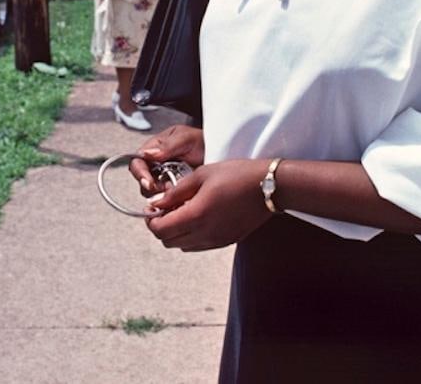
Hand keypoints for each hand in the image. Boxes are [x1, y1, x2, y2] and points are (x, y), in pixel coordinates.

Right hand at [129, 124, 204, 193]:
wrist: (221, 153)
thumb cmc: (203, 141)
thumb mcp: (187, 138)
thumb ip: (168, 145)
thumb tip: (146, 154)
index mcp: (155, 148)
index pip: (137, 162)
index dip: (140, 174)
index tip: (149, 182)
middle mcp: (157, 164)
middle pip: (142, 180)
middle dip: (153, 187)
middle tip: (166, 187)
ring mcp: (165, 179)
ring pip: (153, 193)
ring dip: (164, 194)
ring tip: (179, 189)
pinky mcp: (174, 191)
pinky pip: (166, 200)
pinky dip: (172, 200)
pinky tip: (182, 196)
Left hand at [145, 159, 272, 250]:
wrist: (269, 186)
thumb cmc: (237, 175)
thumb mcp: (202, 175)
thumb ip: (176, 192)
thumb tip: (156, 202)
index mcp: (196, 215)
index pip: (160, 230)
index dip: (151, 220)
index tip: (154, 207)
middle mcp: (205, 233)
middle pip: (168, 242)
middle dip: (162, 226)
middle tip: (166, 208)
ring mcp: (216, 240)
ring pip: (183, 245)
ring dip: (177, 232)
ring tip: (184, 211)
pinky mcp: (226, 242)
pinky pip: (199, 245)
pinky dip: (191, 235)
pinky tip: (199, 216)